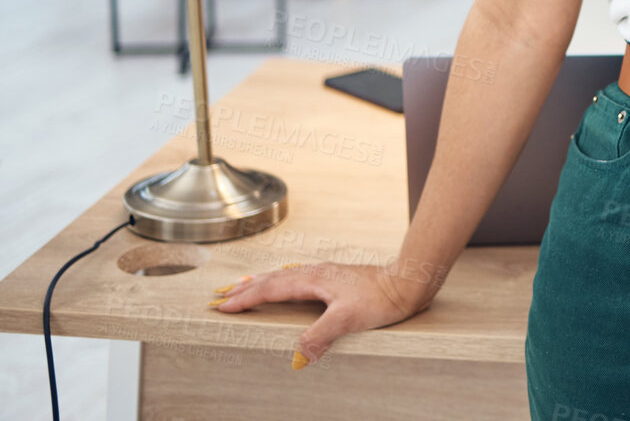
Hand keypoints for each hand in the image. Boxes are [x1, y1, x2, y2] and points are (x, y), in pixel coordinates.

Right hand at [207, 262, 431, 367]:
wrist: (407, 283)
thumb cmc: (381, 298)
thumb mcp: (348, 320)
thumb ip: (320, 336)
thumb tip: (295, 357)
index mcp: (313, 280)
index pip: (271, 289)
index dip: (246, 298)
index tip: (222, 305)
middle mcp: (316, 273)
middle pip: (273, 278)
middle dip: (246, 287)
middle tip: (222, 295)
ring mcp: (325, 274)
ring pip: (285, 275)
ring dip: (262, 281)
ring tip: (244, 285)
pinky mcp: (335, 278)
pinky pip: (298, 277)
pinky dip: (282, 280)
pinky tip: (286, 284)